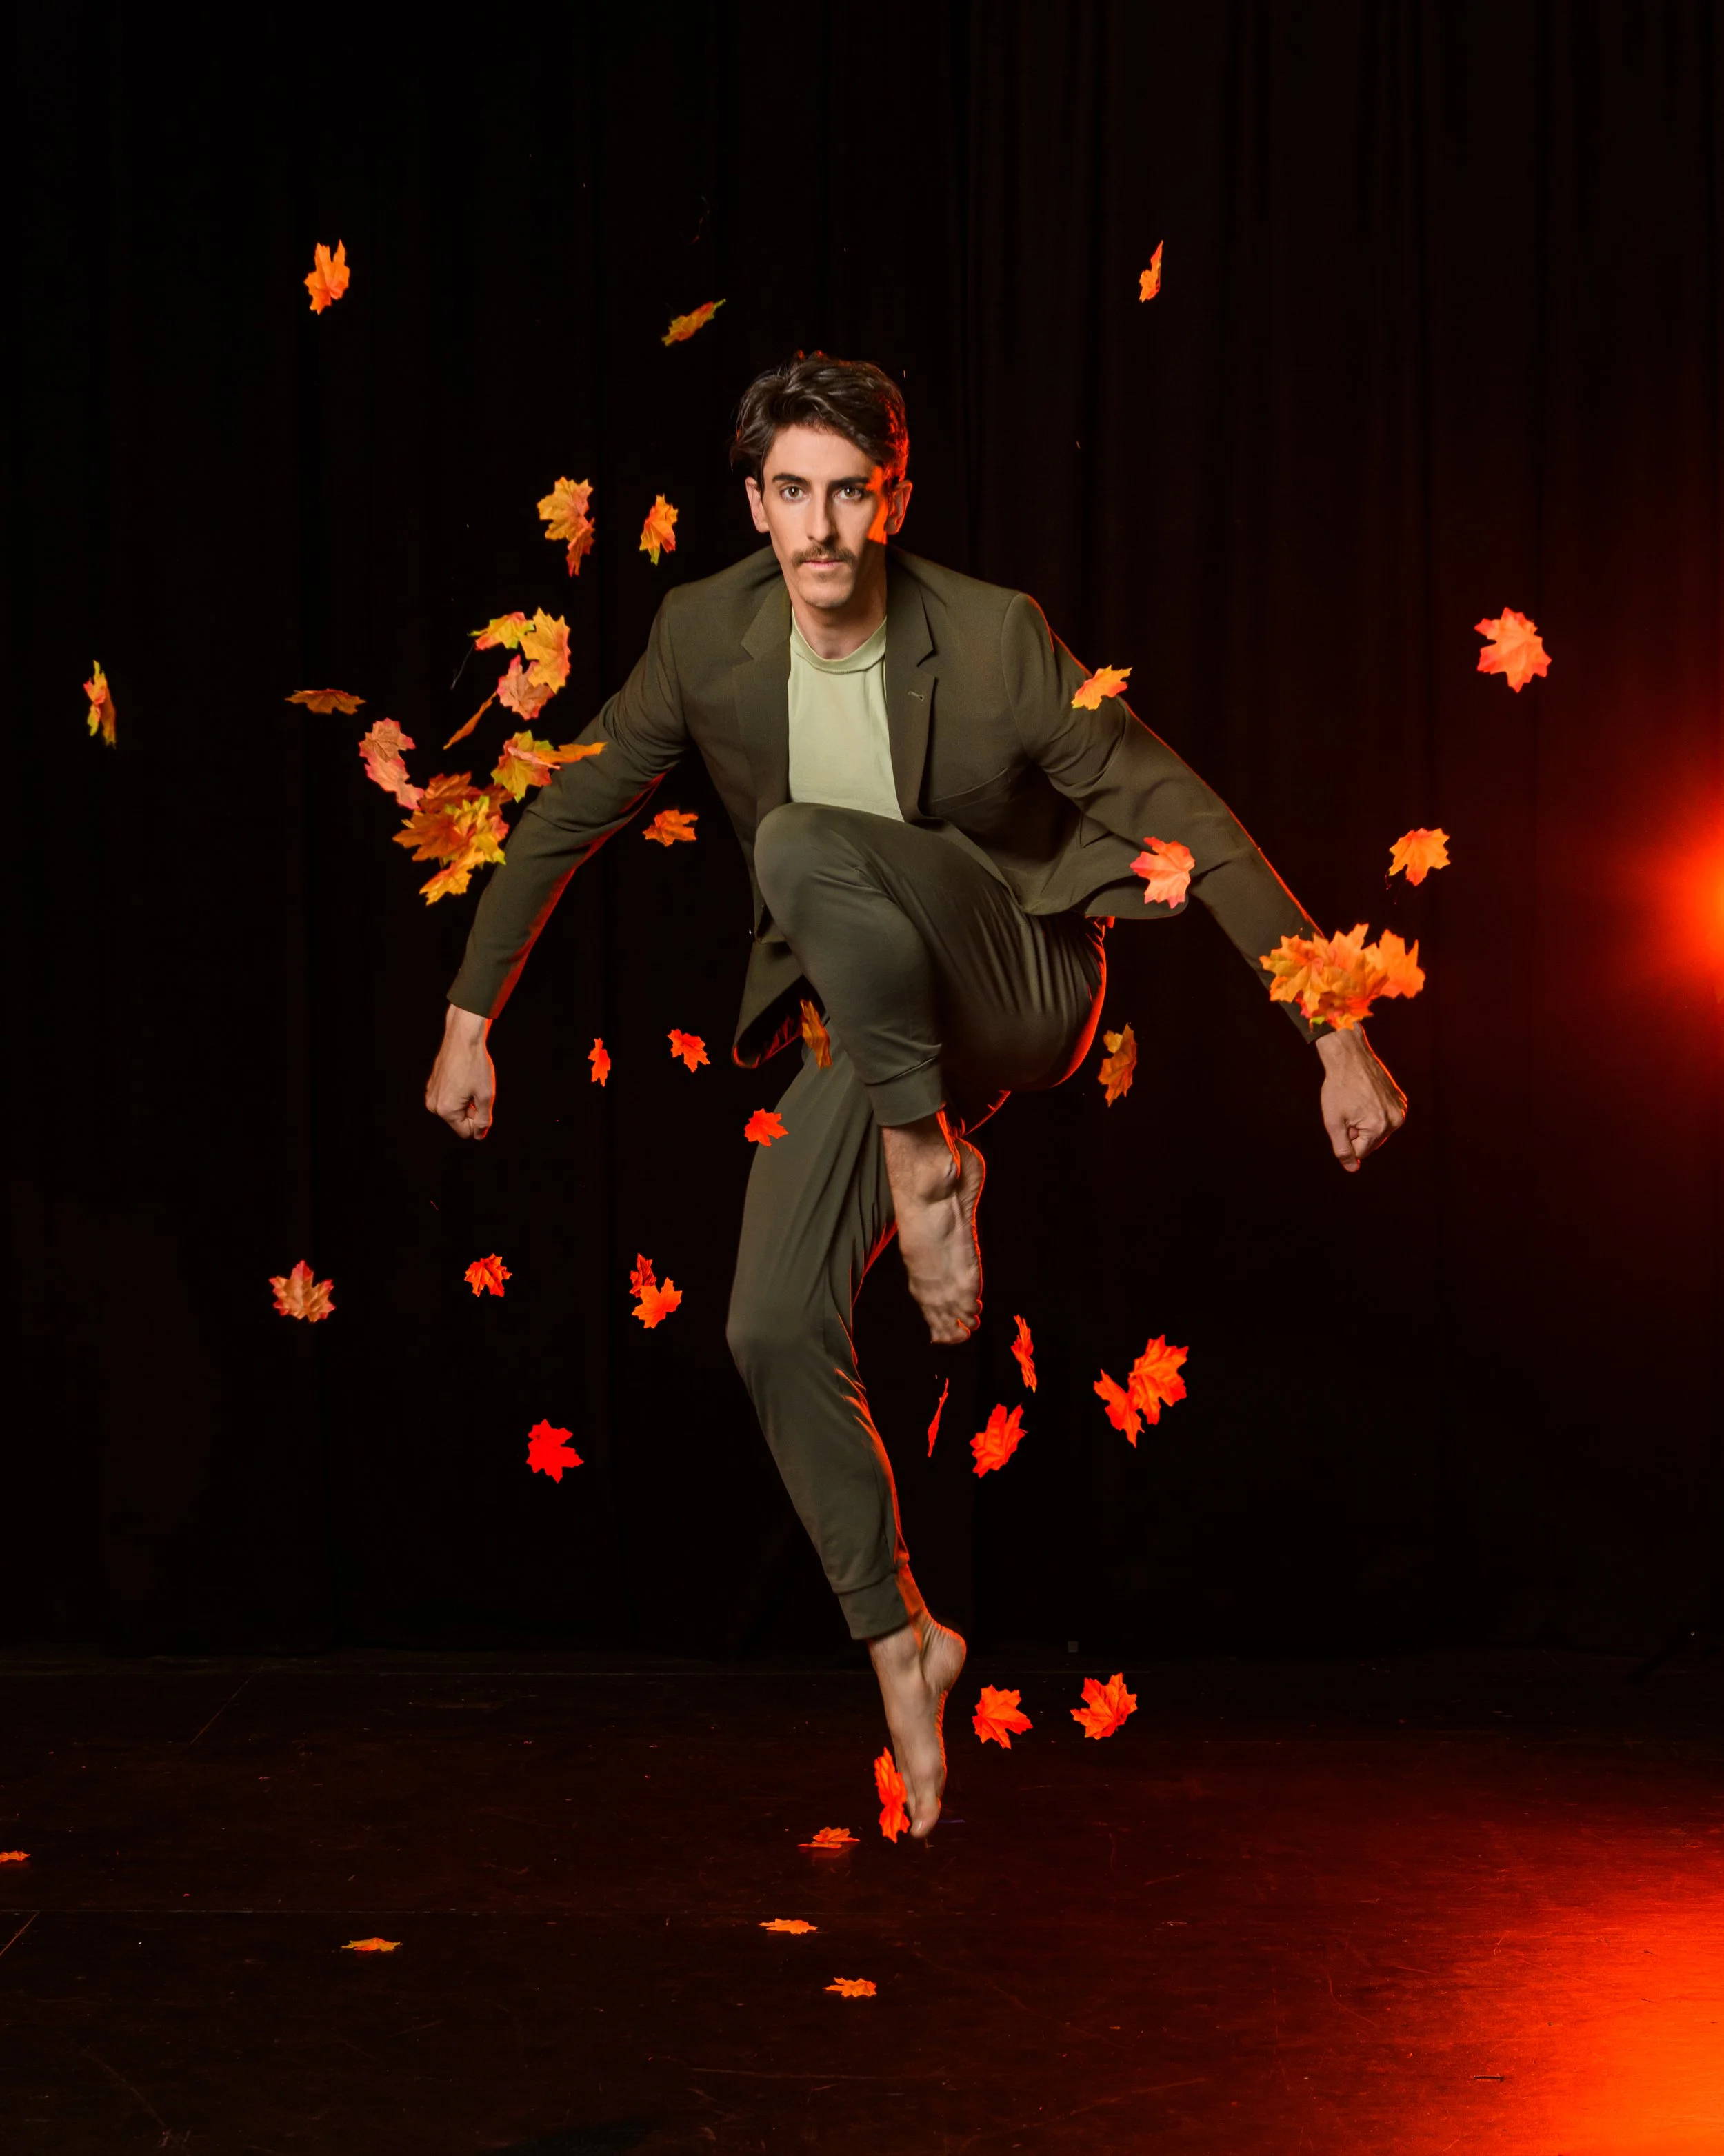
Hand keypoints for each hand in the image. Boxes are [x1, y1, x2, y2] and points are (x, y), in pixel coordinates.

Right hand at [425, 1003, 494, 1139]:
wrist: (463, 1038)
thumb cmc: (475, 1065)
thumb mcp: (485, 1095)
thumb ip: (484, 1119)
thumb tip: (479, 1135)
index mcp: (446, 1110)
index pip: (466, 1132)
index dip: (479, 1124)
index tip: (484, 1106)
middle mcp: (433, 1105)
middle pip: (459, 1121)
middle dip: (471, 1111)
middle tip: (478, 1090)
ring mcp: (430, 1094)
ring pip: (454, 1109)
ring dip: (465, 1102)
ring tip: (470, 1082)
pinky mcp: (432, 1084)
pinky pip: (448, 1098)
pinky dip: (458, 1093)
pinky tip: (463, 1077)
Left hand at [1315, 1026, 1404, 1171]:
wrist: (1350, 1057)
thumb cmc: (1338, 1088)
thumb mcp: (1333, 1122)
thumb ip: (1342, 1149)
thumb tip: (1352, 1169)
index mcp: (1378, 1127)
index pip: (1360, 1152)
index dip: (1346, 1137)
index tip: (1343, 1117)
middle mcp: (1395, 1120)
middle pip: (1371, 1143)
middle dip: (1357, 1132)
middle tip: (1350, 1108)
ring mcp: (1401, 1109)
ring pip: (1378, 1131)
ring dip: (1365, 1123)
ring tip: (1358, 1102)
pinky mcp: (1401, 1100)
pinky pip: (1385, 1117)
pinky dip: (1375, 1112)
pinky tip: (1367, 1096)